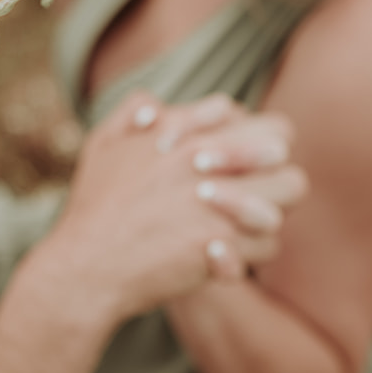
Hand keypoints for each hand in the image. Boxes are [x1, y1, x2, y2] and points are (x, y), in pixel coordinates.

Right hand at [38, 92, 307, 322]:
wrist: (88, 265)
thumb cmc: (95, 206)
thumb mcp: (104, 143)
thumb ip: (132, 112)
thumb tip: (158, 107)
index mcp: (188, 134)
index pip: (255, 120)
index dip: (256, 139)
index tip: (234, 162)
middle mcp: (208, 162)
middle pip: (281, 154)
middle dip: (274, 173)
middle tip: (253, 192)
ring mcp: (219, 204)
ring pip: (282, 200)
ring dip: (266, 214)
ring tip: (240, 226)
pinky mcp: (222, 244)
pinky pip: (266, 245)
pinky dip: (250, 252)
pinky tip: (223, 254)